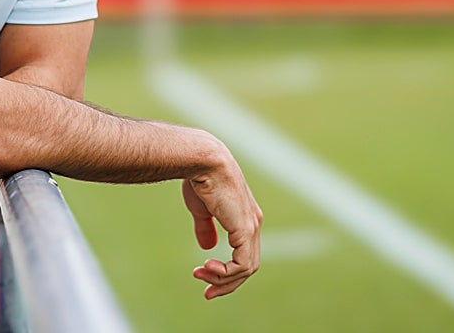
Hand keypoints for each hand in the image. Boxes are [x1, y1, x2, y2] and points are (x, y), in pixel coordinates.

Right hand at [181, 164, 262, 298]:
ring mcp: (251, 227)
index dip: (226, 270)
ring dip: (222, 279)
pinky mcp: (245, 230)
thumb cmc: (200, 178)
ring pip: (246, 269)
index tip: (203, 274)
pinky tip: (208, 268)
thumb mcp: (201, 209)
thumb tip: (207, 248)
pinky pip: (242, 264)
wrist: (203, 160)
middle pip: (248, 266)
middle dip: (226, 282)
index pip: (243, 253)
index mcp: (245, 217)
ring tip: (201, 274)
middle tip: (206, 292)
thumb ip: (206, 228)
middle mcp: (253, 223)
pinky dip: (226, 273)